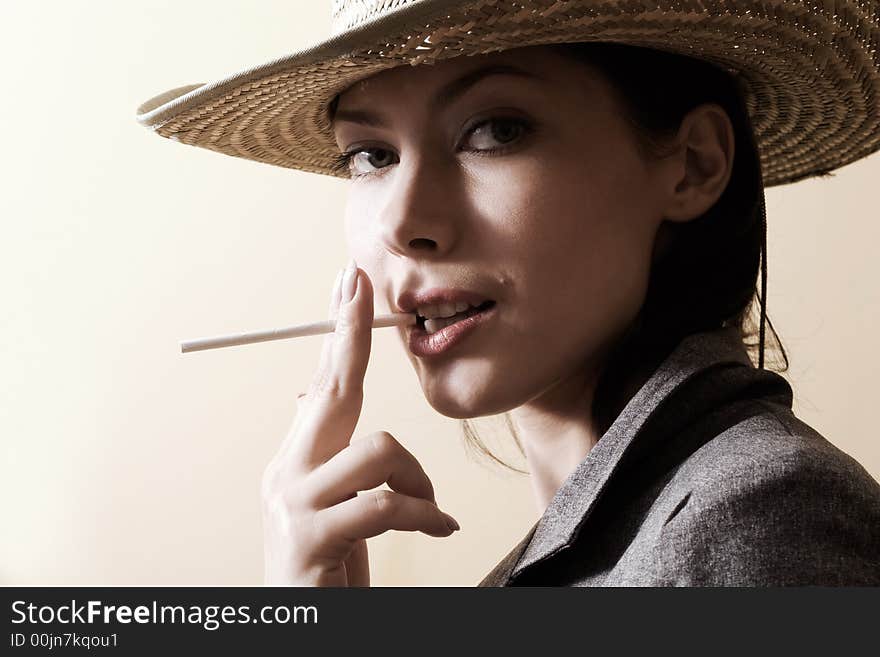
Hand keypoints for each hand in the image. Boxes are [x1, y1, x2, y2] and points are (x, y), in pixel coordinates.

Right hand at [261, 260, 459, 585]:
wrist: (304, 628)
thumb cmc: (327, 568)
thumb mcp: (333, 508)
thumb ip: (332, 459)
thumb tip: (317, 401)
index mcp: (295, 462)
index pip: (320, 386)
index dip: (337, 333)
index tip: (348, 283)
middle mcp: (285, 474)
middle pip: (329, 391)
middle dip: (349, 334)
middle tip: (360, 283)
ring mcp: (293, 505)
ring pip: (376, 450)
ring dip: (418, 479)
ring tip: (428, 508)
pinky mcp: (311, 538)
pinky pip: (386, 504)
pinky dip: (424, 515)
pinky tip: (440, 528)